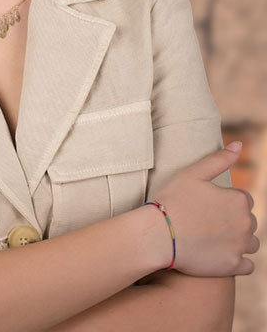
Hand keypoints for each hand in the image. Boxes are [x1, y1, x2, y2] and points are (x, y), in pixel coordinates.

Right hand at [154, 143, 258, 276]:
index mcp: (239, 200)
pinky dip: (238, 261)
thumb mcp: (192, 173)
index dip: (224, 201)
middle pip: (248, 221)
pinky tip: (219, 254)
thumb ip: (219, 159)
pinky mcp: (234, 266)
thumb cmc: (173, 200)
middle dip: (233, 221)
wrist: (158, 234)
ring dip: (238, 240)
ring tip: (212, 237)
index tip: (206, 205)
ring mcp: (241, 247)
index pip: (243, 199)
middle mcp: (246, 224)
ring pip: (250, 243)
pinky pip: (247, 265)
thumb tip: (239, 145)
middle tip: (206, 221)